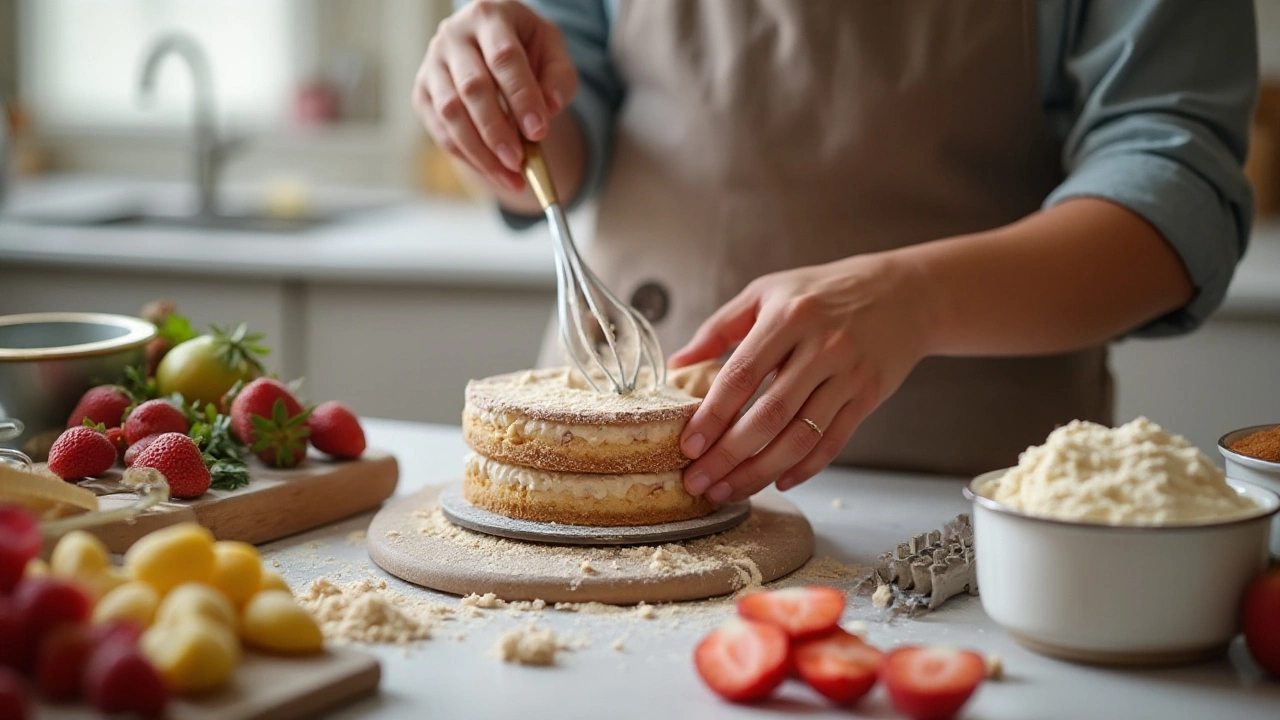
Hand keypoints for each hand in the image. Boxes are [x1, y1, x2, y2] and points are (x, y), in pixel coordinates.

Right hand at [412, 0, 577, 192]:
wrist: (492, 45)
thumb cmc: (526, 46)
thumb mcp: (552, 49)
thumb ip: (559, 77)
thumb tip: (550, 108)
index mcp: (489, 16)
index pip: (504, 58)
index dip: (522, 97)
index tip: (539, 131)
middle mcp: (453, 36)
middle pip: (473, 88)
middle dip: (497, 130)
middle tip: (520, 162)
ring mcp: (432, 64)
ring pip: (451, 113)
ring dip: (480, 151)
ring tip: (510, 176)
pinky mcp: (422, 92)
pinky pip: (440, 130)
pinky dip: (466, 155)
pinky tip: (492, 171)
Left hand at [668, 252, 934, 502]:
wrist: (906, 293)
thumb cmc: (825, 291)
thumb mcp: (768, 292)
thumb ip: (721, 327)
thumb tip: (678, 362)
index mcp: (788, 317)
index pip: (741, 376)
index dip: (712, 415)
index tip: (688, 445)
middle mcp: (821, 347)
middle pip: (769, 415)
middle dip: (728, 456)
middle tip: (699, 482)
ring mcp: (848, 375)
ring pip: (800, 436)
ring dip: (760, 471)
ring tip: (729, 491)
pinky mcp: (869, 396)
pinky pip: (833, 442)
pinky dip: (806, 467)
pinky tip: (779, 481)